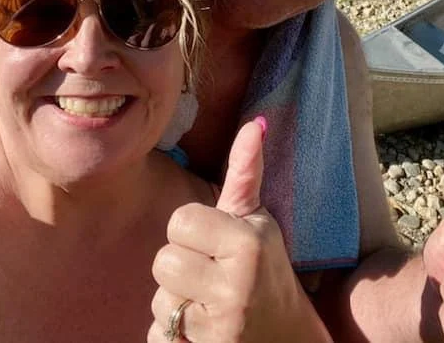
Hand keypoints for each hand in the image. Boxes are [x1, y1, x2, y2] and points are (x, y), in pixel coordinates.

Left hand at [149, 119, 328, 342]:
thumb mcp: (258, 221)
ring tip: (209, 303)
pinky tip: (202, 330)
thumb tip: (255, 123)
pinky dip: (174, 335)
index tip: (217, 243)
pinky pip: (157, 335)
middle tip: (212, 274)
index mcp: (247, 244)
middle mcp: (234, 287)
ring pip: (159, 301)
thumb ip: (246, 173)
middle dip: (184, 268)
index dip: (194, 232)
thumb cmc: (267, 269)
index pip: (179, 222)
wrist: (286, 337)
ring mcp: (218, 327)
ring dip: (178, 303)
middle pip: (163, 262)